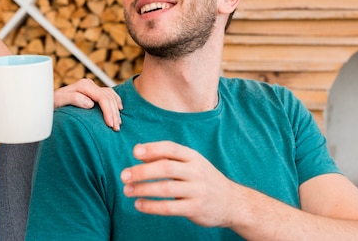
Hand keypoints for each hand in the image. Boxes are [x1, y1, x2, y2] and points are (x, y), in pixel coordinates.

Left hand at [54, 78, 122, 130]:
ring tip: (117, 123)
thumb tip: (90, 103)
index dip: (108, 111)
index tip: (110, 124)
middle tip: (115, 128)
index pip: (102, 98)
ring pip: (110, 96)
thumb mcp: (59, 101)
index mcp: (83, 85)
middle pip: (108, 98)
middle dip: (113, 113)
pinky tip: (119, 108)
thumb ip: (73, 99)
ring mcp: (91, 87)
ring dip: (116, 110)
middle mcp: (89, 84)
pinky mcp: (92, 91)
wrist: (46, 101)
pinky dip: (116, 101)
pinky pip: (109, 94)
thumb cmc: (51, 103)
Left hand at [120, 141, 237, 226]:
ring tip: (128, 191)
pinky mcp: (196, 208)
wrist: (232, 202)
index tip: (135, 152)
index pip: (171, 148)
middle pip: (166, 168)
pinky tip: (139, 205)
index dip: (152, 149)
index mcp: (193, 157)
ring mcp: (197, 190)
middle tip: (124, 176)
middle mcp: (196, 172)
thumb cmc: (204, 179)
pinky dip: (152, 206)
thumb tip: (139, 154)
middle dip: (142, 171)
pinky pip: (170, 208)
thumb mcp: (191, 164)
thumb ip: (167, 158)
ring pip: (166, 188)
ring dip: (143, 189)